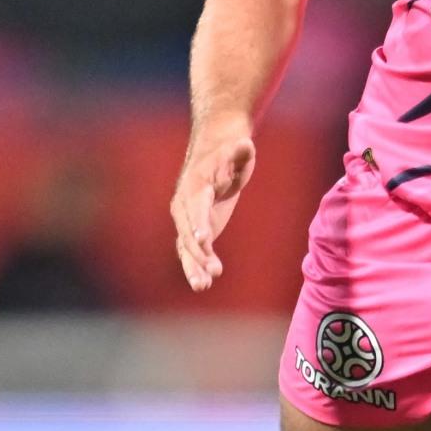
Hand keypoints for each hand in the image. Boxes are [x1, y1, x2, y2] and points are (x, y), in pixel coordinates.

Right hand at [170, 125, 257, 291]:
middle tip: (212, 270)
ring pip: (186, 247)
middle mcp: (185, 205)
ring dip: (194, 266)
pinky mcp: (195, 231)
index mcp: (195, 186)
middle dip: (198, 252)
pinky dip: (197, 267)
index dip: (199, 223)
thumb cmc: (228, 153)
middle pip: (188, 232)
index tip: (203, 240)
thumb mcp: (237, 149)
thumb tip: (245, 145)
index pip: (196, 206)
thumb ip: (240, 151)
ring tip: (203, 286)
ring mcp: (188, 220)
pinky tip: (205, 284)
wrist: (214, 155)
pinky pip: (192, 252)